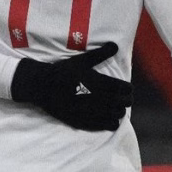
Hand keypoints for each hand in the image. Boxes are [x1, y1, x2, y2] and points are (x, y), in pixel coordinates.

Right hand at [11, 42, 132, 130]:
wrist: (43, 86)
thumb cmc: (63, 71)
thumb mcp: (82, 60)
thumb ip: (100, 54)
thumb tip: (115, 45)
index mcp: (100, 82)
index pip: (123, 89)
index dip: (128, 89)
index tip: (127, 88)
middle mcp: (98, 98)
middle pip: (122, 103)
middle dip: (125, 100)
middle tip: (124, 98)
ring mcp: (91, 111)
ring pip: (116, 115)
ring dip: (119, 111)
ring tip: (116, 108)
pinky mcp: (84, 121)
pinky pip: (104, 125)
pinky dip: (111, 123)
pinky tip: (112, 120)